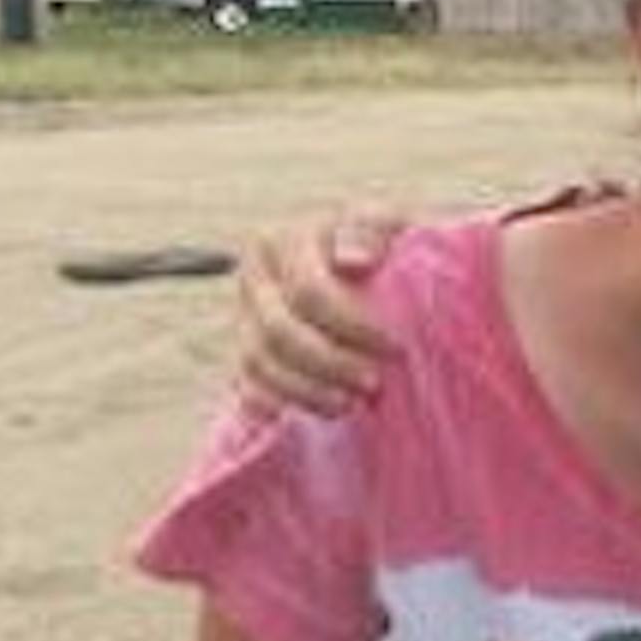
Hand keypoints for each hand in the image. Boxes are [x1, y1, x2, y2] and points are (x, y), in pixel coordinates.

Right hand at [235, 212, 401, 412]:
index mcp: (284, 241)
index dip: (354, 326)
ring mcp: (244, 314)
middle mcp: (255, 276)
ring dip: (307, 390)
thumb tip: (355, 259)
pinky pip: (249, 384)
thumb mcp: (386, 228)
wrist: (364, 265)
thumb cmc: (381, 246)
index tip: (396, 348)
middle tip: (374, 383)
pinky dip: (281, 402)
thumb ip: (373, 232)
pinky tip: (319, 412)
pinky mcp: (246, 348)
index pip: (309, 293)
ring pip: (259, 362)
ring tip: (351, 404)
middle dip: (331, 363)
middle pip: (280, 332)